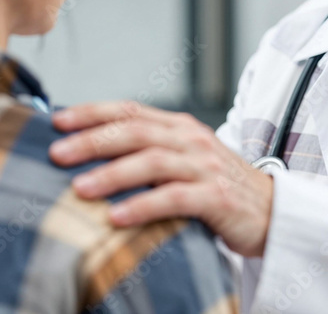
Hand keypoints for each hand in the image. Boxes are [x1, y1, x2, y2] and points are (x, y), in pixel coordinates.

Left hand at [48, 101, 273, 256]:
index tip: (56, 121)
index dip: (92, 112)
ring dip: (112, 174)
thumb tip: (87, 155)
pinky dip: (143, 206)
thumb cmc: (216, 188)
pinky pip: (175, 198)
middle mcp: (191, 139)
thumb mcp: (182, 161)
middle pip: (135, 131)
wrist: (272, 211)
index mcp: (179, 127)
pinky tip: (116, 217)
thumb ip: (146, 153)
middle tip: (55, 153)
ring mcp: (205, 167)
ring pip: (152, 161)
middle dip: (92, 141)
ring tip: (79, 189)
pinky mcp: (218, 198)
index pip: (130, 110)